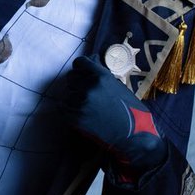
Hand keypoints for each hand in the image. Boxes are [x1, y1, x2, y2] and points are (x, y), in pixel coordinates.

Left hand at [66, 56, 167, 173]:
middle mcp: (89, 87)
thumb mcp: (118, 86)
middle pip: (71, 77)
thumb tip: (91, 59)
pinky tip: (81, 113)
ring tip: (88, 106)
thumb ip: (101, 74)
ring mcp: (81, 102)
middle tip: (87, 93)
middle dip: (77, 83)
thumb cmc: (130, 111)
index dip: (81, 68)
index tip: (82, 73)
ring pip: (67, 93)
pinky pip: (63, 107)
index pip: (80, 62)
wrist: (132, 136)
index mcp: (101, 76)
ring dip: (74, 98)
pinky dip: (69, 109)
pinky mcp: (75, 117)